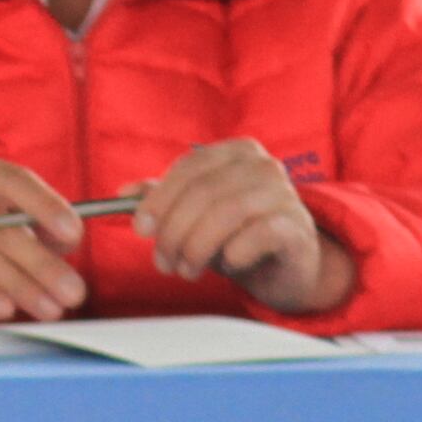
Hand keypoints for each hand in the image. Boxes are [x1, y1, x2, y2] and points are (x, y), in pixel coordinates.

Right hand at [0, 152, 89, 323]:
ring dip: (22, 287)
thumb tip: (70, 241)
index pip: (14, 181)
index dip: (46, 206)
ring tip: (50, 309)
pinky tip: (6, 309)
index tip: (75, 234)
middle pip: (0, 228)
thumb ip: (37, 222)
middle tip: (74, 292)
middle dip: (42, 264)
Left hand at [135, 139, 354, 314]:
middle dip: (174, 231)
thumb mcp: (195, 215)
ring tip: (187, 269)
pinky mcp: (297, 226)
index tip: (141, 228)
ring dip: (197, 247)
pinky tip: (228, 264)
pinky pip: (259, 233)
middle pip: (204, 192)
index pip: (190, 167)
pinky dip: (234, 252)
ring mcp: (285, 194)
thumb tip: (124, 193)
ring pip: (227, 213)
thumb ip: (163, 199)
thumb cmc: (236, 235)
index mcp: (235, 152)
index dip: (160, 198)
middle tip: (162, 262)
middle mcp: (263, 166)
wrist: (285, 267)